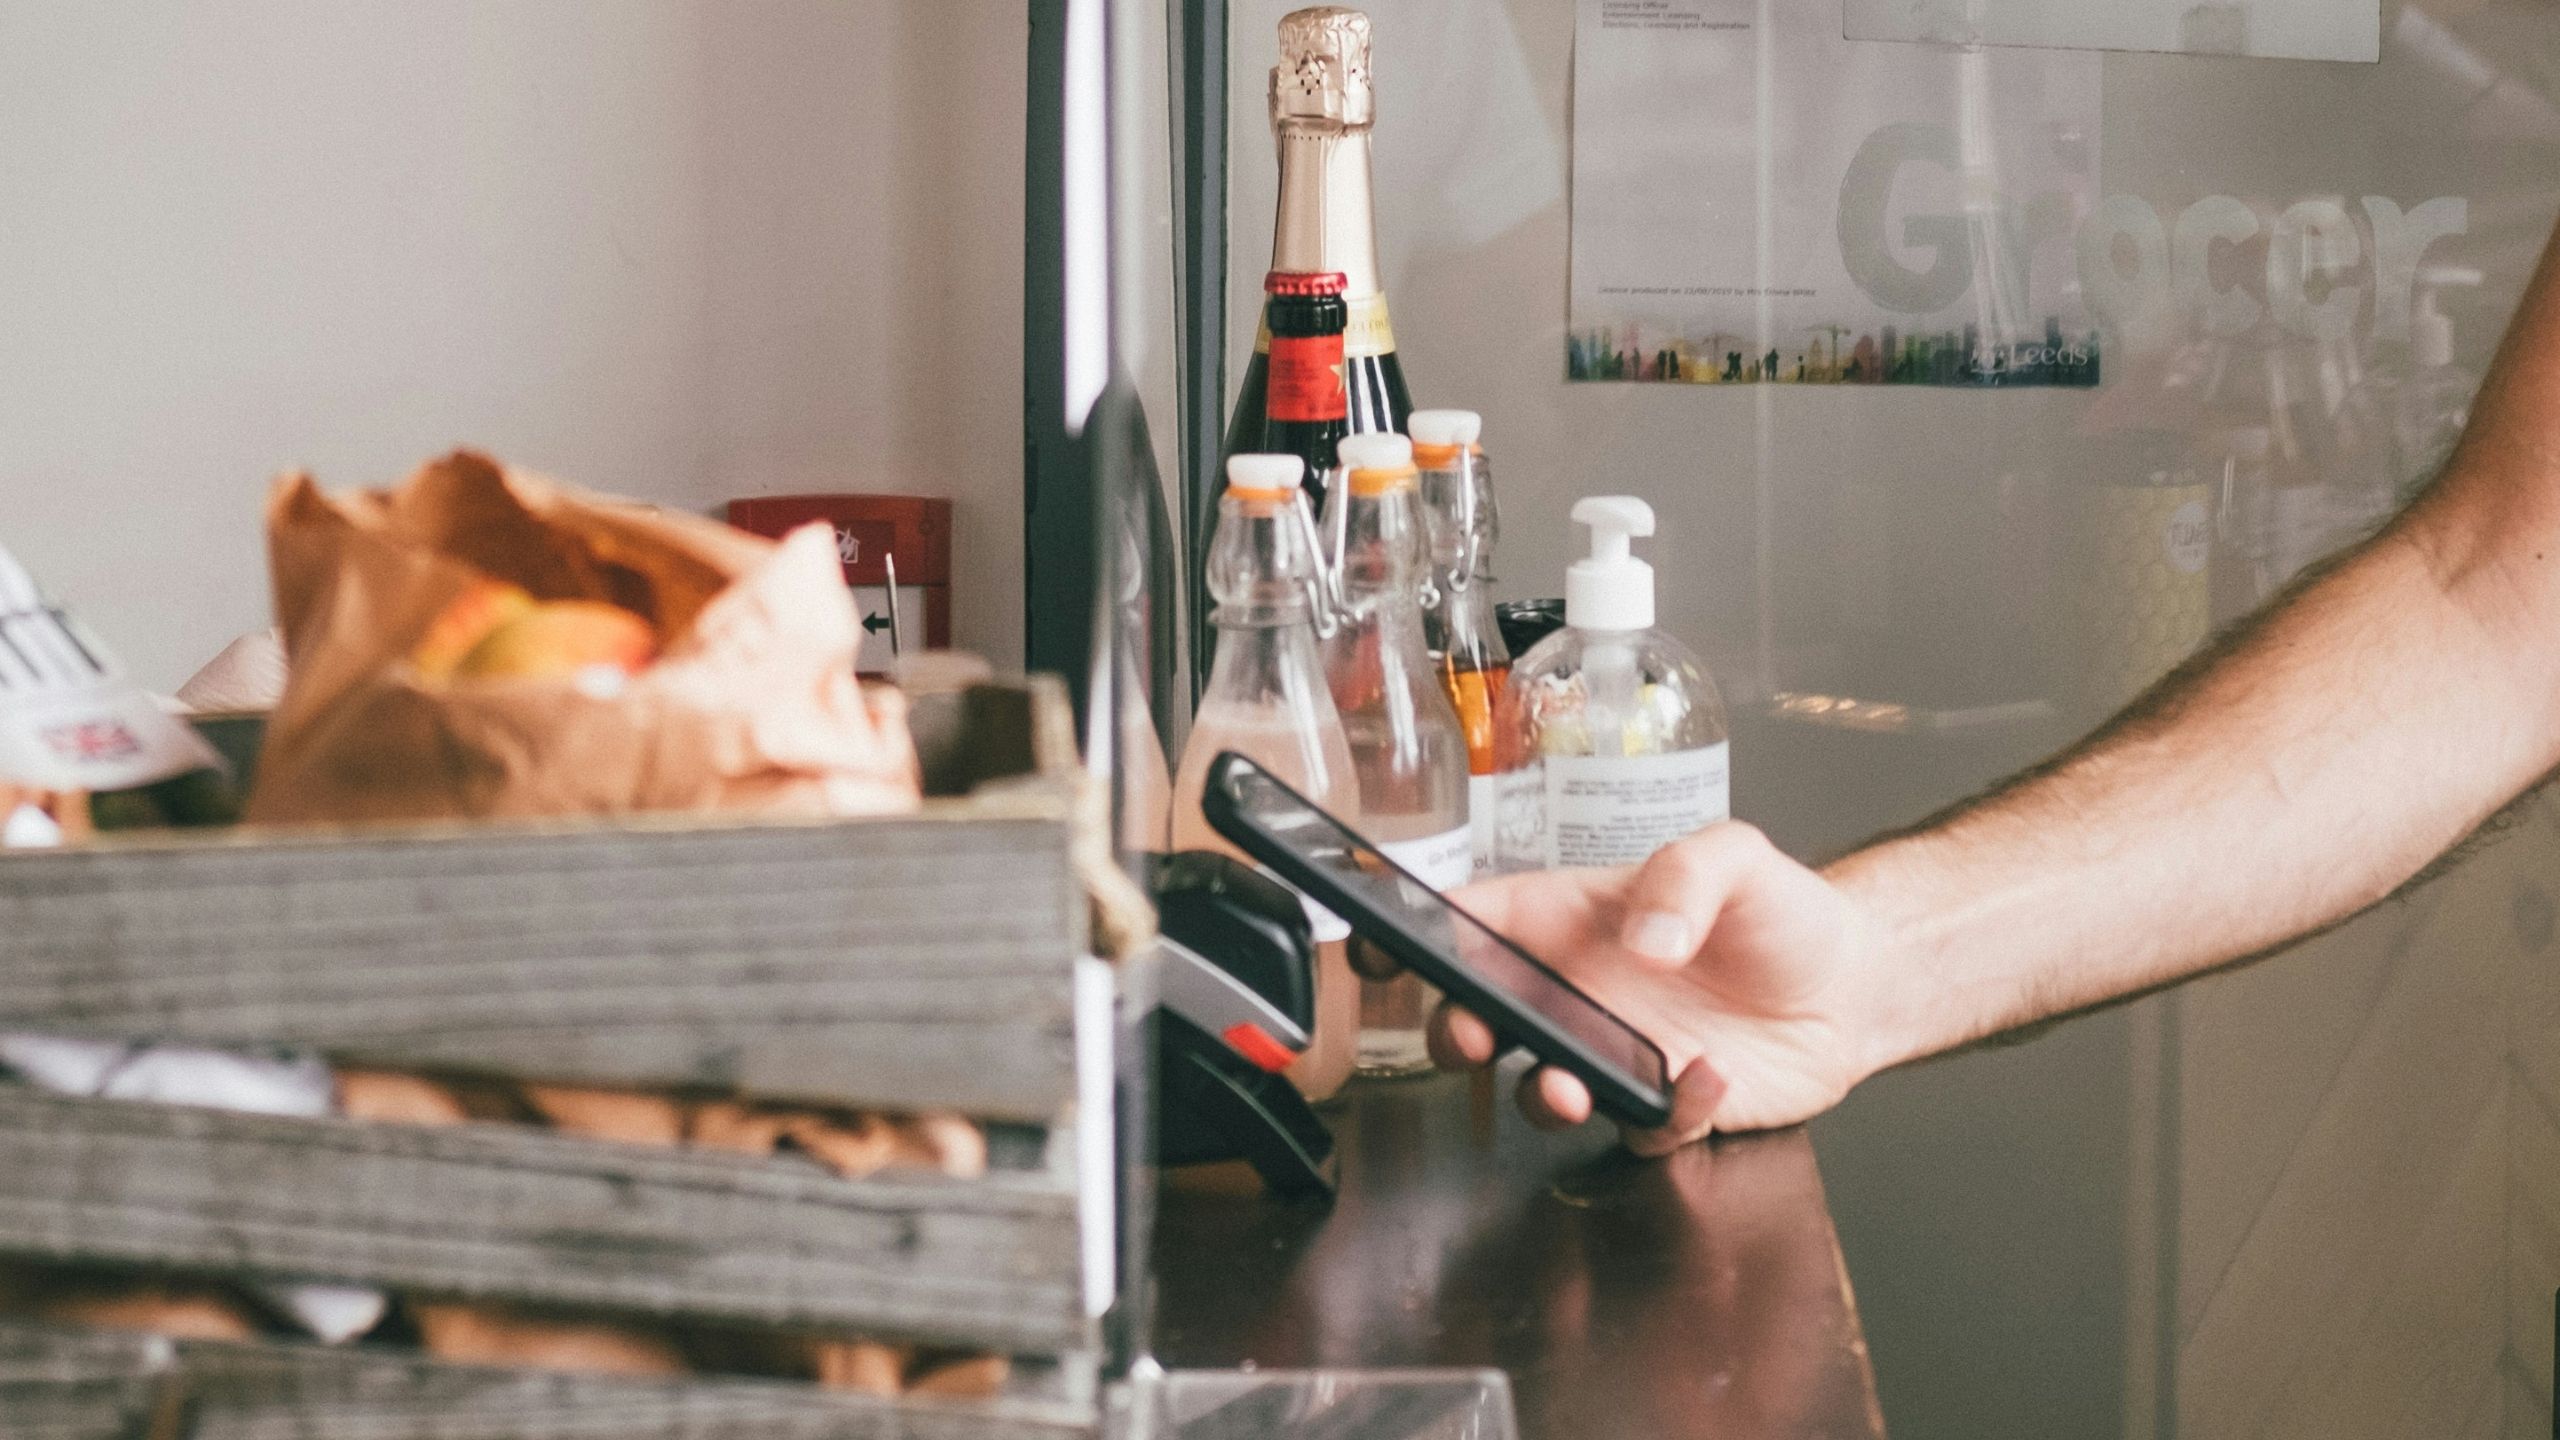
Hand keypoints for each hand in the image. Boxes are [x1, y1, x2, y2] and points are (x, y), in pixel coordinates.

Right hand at [1432, 823, 1896, 1154]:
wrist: (1856, 985)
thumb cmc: (1781, 910)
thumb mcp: (1738, 855)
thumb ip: (1687, 875)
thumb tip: (1646, 937)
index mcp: (1570, 919)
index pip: (1474, 921)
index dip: (1414, 934)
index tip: (1381, 951)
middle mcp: (1578, 990)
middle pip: (1479, 1015)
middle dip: (1453, 1032)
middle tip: (1470, 1036)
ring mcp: (1614, 1052)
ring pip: (1540, 1088)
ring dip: (1539, 1095)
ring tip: (1568, 1086)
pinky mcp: (1663, 1105)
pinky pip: (1642, 1127)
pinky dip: (1665, 1113)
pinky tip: (1705, 1078)